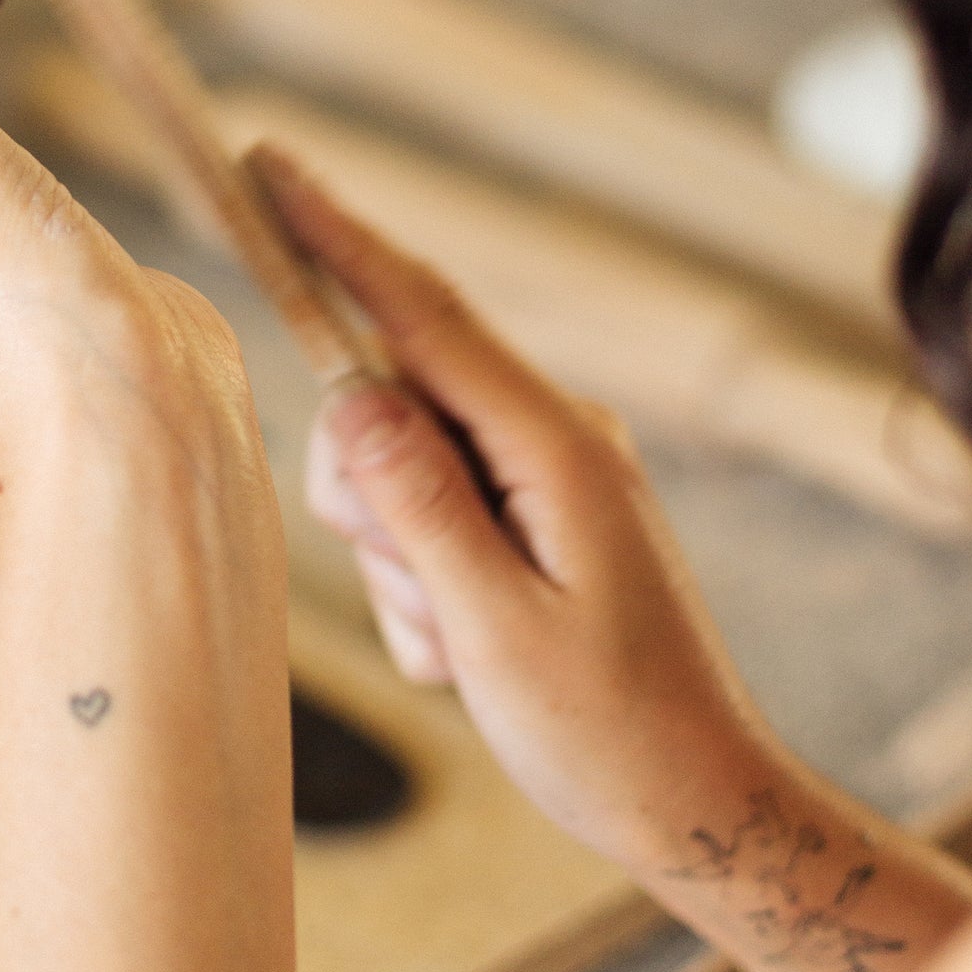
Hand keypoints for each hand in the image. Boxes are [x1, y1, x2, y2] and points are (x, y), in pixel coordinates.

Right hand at [251, 142, 772, 877]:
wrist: (699, 806)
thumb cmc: (608, 732)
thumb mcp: (493, 627)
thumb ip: (417, 504)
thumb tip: (347, 396)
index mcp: (553, 445)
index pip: (422, 314)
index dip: (340, 238)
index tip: (272, 165)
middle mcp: (551, 436)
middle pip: (389, 401)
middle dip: (368, 498)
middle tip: (421, 602)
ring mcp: (543, 474)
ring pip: (397, 466)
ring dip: (401, 561)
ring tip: (459, 644)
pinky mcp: (532, 514)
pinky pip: (429, 516)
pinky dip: (424, 587)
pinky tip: (472, 655)